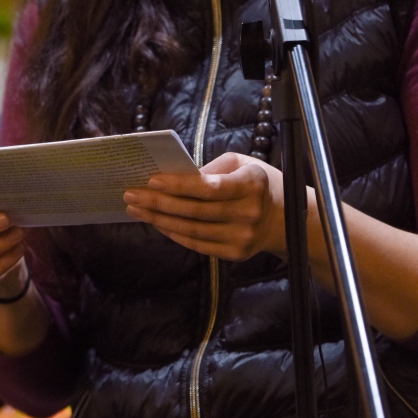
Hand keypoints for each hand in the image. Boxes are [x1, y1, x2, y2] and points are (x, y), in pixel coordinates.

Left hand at [124, 151, 286, 260]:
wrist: (287, 218)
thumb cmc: (257, 183)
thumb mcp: (241, 164)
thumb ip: (210, 169)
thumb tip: (172, 176)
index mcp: (253, 184)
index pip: (210, 188)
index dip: (179, 185)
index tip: (152, 180)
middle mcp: (250, 213)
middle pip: (195, 211)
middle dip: (158, 203)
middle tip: (130, 194)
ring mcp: (243, 237)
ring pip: (192, 230)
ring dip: (159, 219)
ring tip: (136, 209)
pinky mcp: (236, 253)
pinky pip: (197, 244)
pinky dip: (173, 233)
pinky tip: (156, 222)